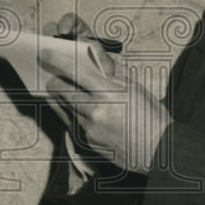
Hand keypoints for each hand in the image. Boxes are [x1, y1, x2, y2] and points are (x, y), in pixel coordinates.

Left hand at [38, 17, 171, 174]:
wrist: (158, 151)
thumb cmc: (150, 116)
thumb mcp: (133, 87)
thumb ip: (109, 71)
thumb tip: (93, 53)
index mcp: (109, 93)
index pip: (75, 71)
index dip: (57, 60)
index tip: (46, 53)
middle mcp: (95, 110)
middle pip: (61, 90)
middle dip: (54, 79)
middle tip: (53, 74)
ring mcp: (88, 128)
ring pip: (62, 106)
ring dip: (60, 96)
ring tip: (61, 88)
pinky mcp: (86, 142)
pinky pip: (70, 122)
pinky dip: (70, 113)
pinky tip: (75, 108)